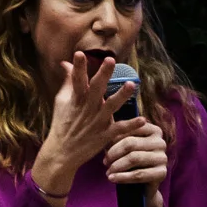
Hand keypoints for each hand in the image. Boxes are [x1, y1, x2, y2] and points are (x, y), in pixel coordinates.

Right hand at [31, 54, 121, 206]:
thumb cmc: (62, 123)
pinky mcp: (104, 136)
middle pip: (96, 89)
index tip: (79, 54)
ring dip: (121, 96)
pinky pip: (120, 130)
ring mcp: (96, 122)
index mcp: (75, 99)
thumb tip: (66, 62)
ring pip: (110, 107)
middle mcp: (87, 109)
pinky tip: (143, 120)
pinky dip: (131, 125)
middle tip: (111, 61)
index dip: (78, 68)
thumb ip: (68, 82)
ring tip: (132, 85)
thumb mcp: (62, 101)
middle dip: (103, 74)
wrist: (62, 152)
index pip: (76, 80)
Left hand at [102, 111, 168, 206]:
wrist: (142, 184)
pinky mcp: (162, 173)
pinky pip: (139, 174)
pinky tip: (112, 179)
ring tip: (107, 172)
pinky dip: (123, 177)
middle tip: (104, 162)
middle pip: (131, 143)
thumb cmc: (129, 158)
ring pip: (134, 158)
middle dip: (114, 153)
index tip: (103, 147)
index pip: (130, 129)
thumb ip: (115, 126)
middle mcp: (161, 141)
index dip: (114, 139)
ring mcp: (163, 157)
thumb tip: (101, 103)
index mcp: (153, 129)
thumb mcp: (122, 141)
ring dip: (117, 166)